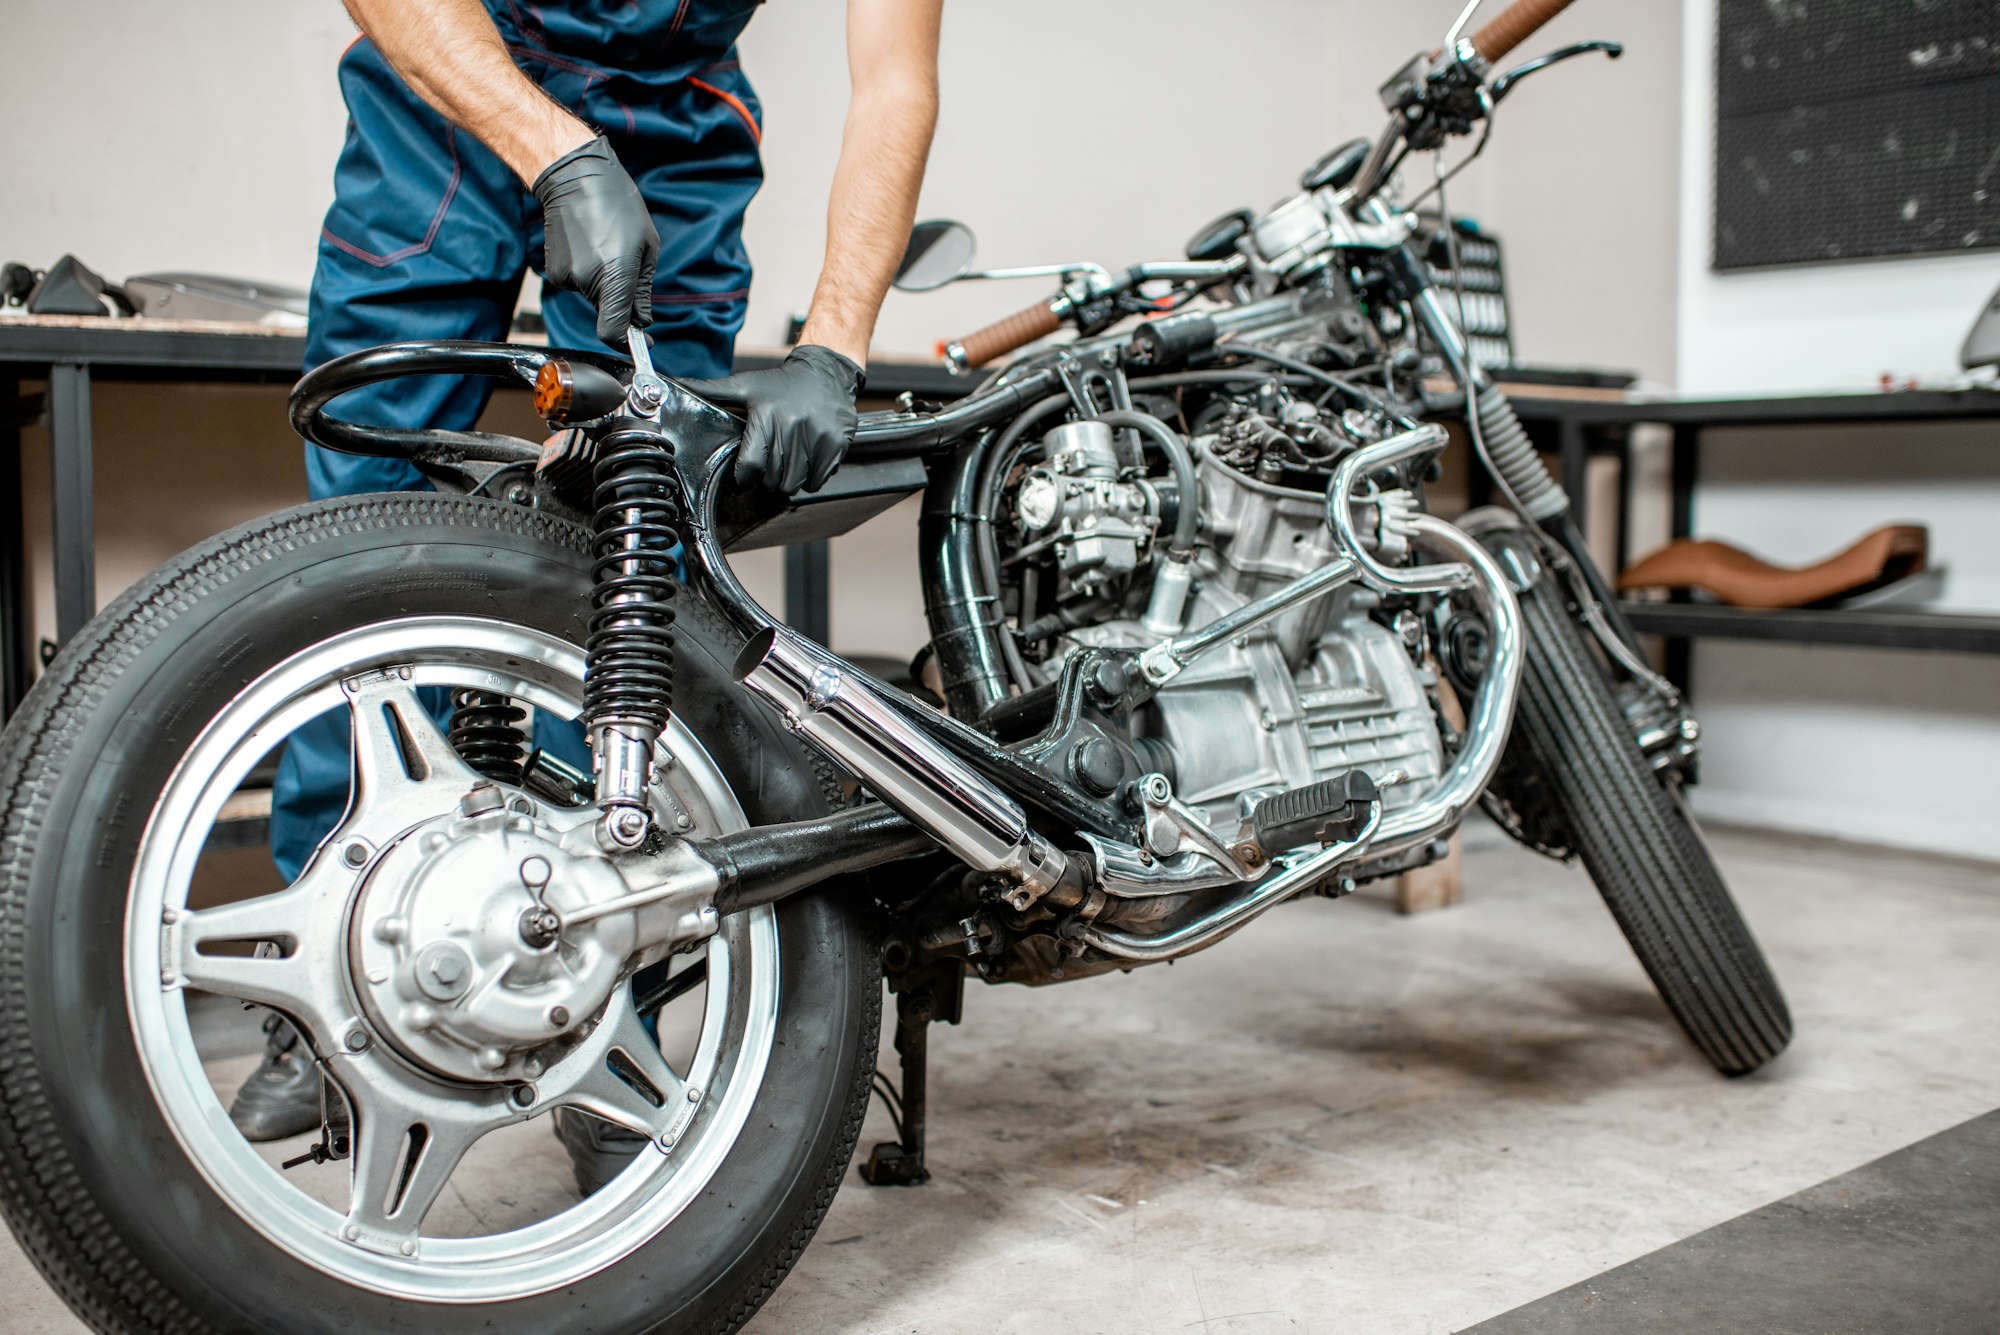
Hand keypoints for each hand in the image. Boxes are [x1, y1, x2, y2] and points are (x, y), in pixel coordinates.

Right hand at [532, 136, 658, 345]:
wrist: (574, 178)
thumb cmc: (618, 206)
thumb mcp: (646, 247)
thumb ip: (642, 291)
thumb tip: (641, 322)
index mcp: (614, 276)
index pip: (612, 330)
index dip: (625, 341)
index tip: (638, 340)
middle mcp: (587, 282)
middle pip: (606, 313)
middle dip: (620, 301)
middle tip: (626, 267)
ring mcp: (567, 278)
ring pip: (593, 297)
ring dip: (603, 283)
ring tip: (605, 246)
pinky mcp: (554, 272)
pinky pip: (578, 284)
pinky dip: (587, 273)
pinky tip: (589, 246)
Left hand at [679, 346, 864, 494]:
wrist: (826, 373)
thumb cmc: (782, 383)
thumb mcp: (745, 385)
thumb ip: (710, 390)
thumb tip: (673, 384)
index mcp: (767, 417)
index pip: (749, 466)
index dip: (742, 478)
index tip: (742, 477)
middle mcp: (794, 427)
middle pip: (771, 480)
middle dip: (764, 480)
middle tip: (765, 467)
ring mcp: (817, 438)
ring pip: (793, 485)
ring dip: (785, 481)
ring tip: (784, 463)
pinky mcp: (836, 446)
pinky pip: (816, 482)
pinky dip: (808, 479)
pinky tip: (804, 461)